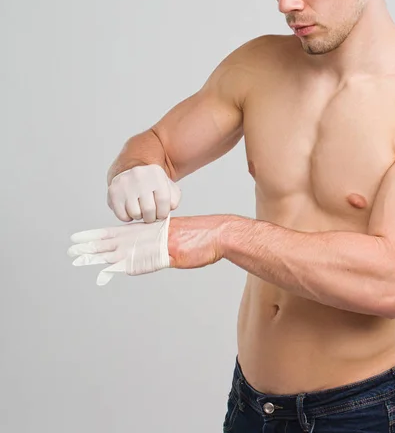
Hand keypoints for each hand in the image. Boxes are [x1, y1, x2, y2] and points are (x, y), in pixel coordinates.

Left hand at [67, 214, 226, 284]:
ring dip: (96, 255)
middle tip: (70, 247)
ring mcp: (153, 246)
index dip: (96, 235)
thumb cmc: (201, 237)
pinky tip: (103, 272)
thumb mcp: (177, 241)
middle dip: (89, 245)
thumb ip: (162, 247)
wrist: (216, 234)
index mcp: (148, 231)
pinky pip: (136, 264)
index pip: (116, 233)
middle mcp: (146, 237)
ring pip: (118, 251)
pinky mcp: (160, 257)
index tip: (80, 237)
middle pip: (111, 241)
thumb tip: (157, 252)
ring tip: (77, 258)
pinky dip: (118, 268)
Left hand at [67, 215, 171, 285]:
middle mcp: (121, 242)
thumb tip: (127, 239)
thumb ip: (132, 238)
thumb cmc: (162, 236)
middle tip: (70, 250)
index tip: (74, 237)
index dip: (87, 236)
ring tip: (76, 260)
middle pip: (97, 245)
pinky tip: (99, 279)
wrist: (172, 241)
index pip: (101, 233)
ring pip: (101, 256)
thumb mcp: (144, 232)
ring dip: (88, 258)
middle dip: (83, 248)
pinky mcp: (128, 264)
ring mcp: (123, 253)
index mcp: (124, 232)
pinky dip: (105, 274)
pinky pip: (113, 270)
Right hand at [107, 164, 180, 222]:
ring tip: (140, 209)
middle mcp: (139, 175)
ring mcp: (125, 183)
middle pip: (149, 210)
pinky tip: (130, 209)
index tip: (161, 214)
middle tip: (150, 215)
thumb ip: (174, 198)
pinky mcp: (113, 192)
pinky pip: (122, 216)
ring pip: (135, 214)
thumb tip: (170, 208)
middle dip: (151, 217)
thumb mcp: (167, 187)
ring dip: (139, 216)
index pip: (164, 200)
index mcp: (156, 173)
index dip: (163, 212)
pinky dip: (128, 217)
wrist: (130, 173)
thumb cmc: (152, 185)